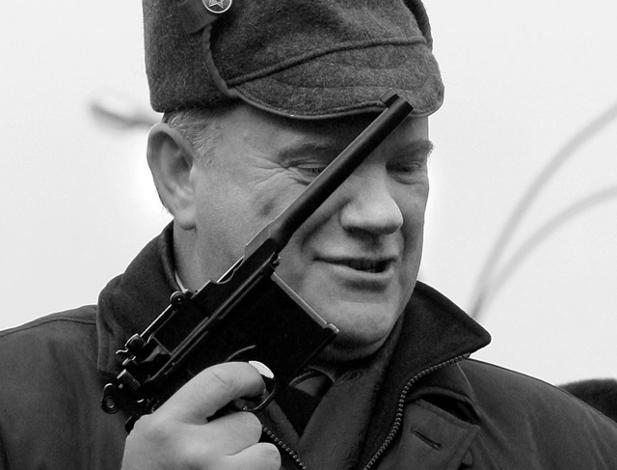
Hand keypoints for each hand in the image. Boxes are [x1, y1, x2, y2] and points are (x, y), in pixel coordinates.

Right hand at [121, 362, 280, 469]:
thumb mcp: (152, 438)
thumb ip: (185, 412)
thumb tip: (229, 390)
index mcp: (166, 426)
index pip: (219, 379)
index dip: (246, 375)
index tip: (254, 380)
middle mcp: (193, 451)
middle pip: (248, 423)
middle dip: (240, 437)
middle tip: (216, 453)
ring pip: (266, 454)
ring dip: (252, 462)